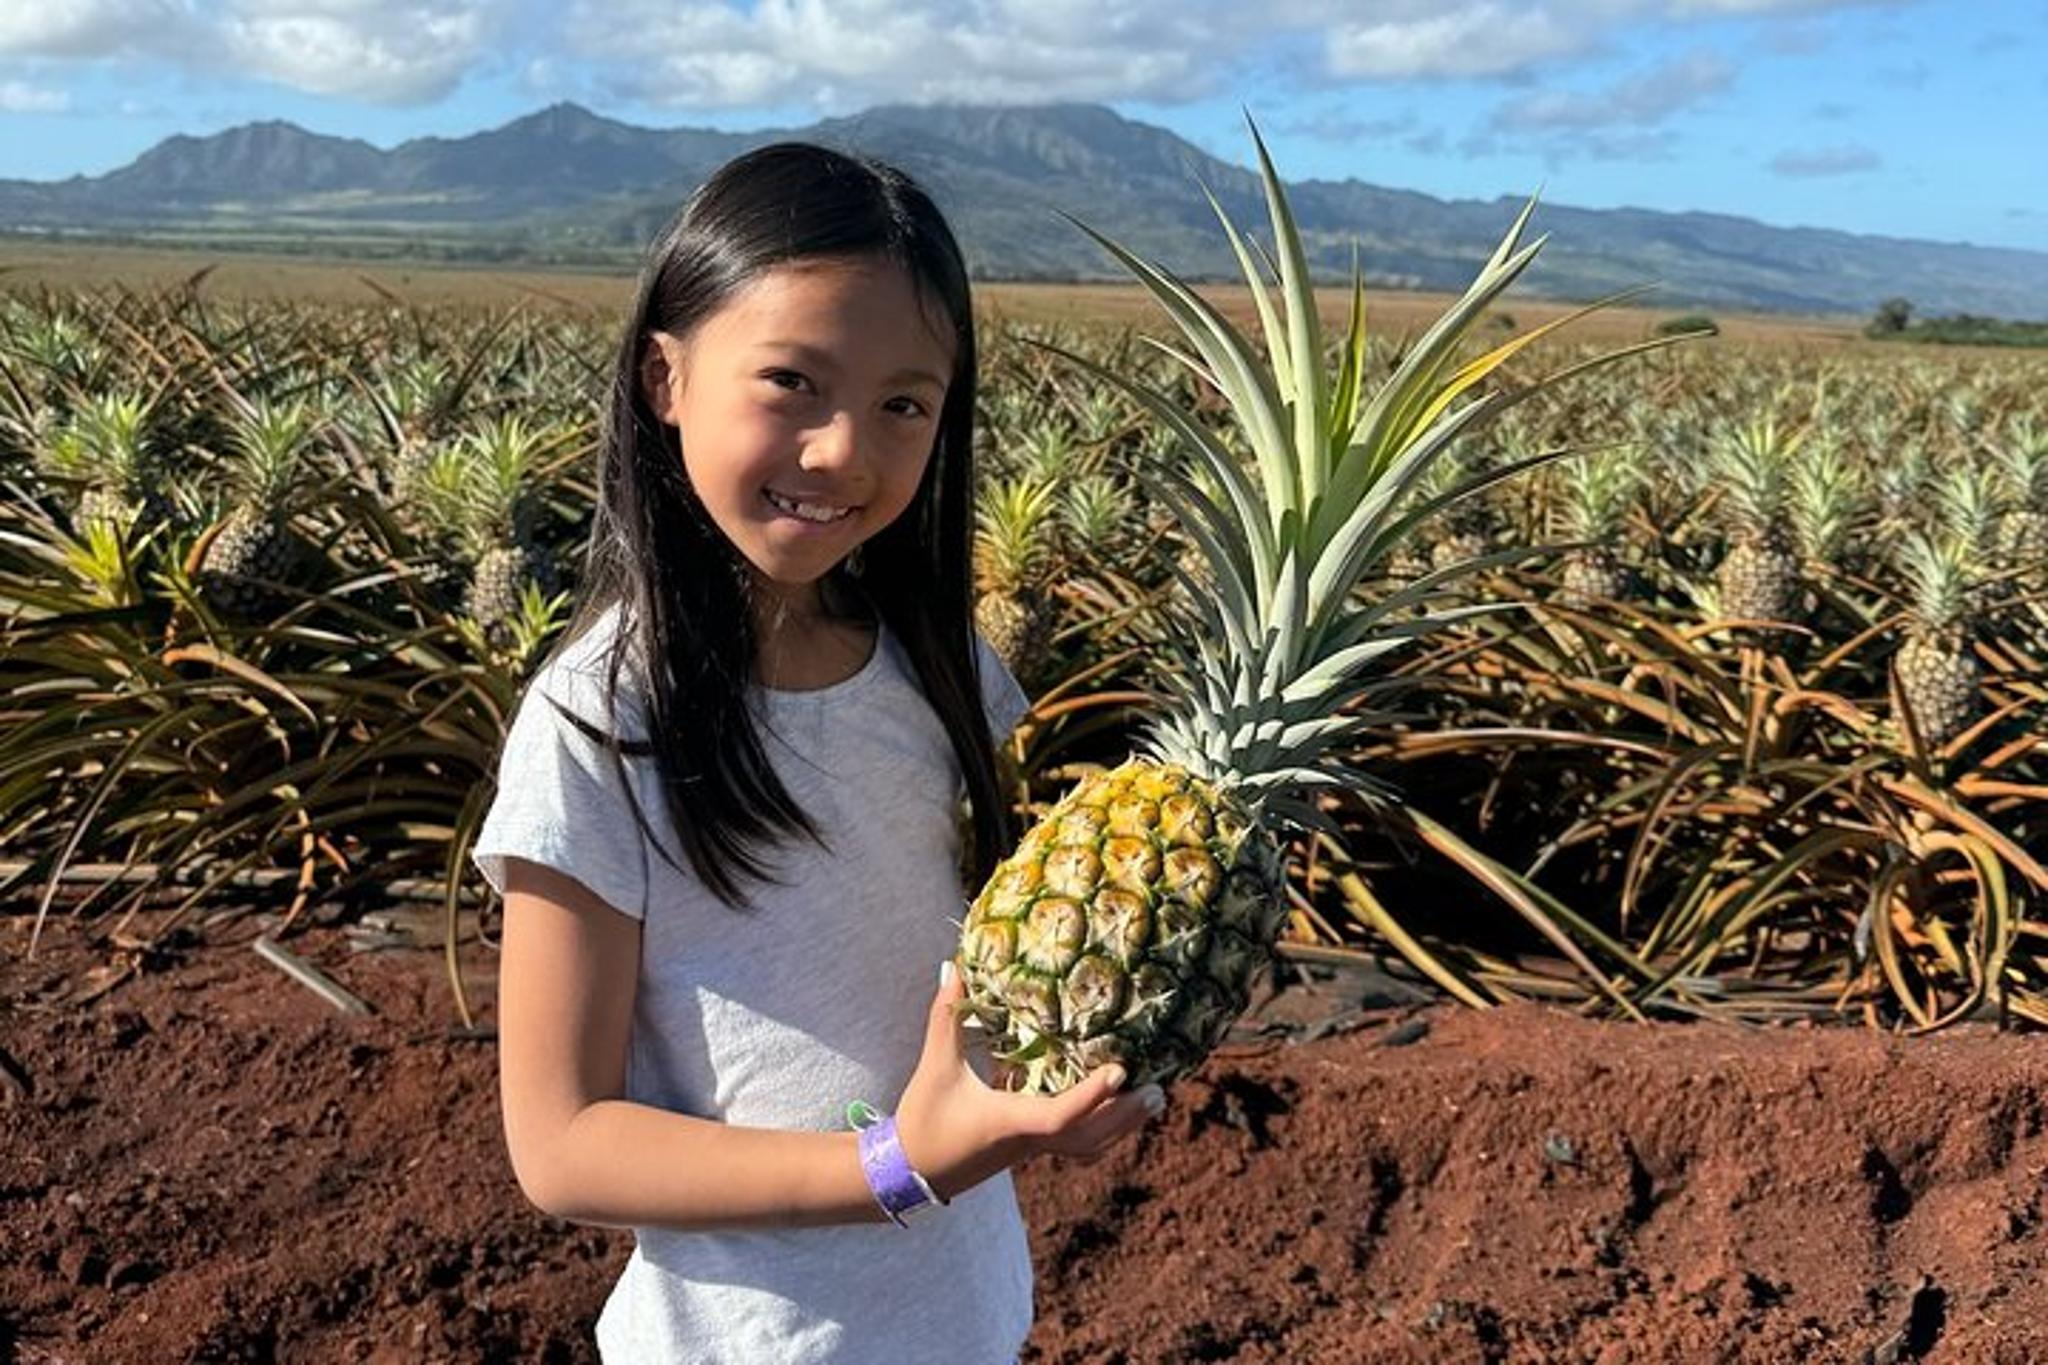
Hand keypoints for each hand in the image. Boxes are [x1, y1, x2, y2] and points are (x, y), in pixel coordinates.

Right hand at [893, 959, 1164, 1201]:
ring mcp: (1031, 1150)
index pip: (1060, 1117)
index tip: (1120, 1071)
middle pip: (1090, 1138)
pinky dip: (1101, 1128)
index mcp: (1010, 1122)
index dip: (1091, 1096)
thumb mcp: (934, 1066)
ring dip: (1121, 1125)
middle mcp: (1028, 1141)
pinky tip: (1114, 1107)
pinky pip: (1076, 1144)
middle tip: (1159, 1090)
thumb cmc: (924, 1121)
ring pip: (1088, 1146)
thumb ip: (946, 1017)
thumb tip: (953, 968)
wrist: (910, 1173)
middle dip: (1126, 1116)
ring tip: (1152, 1100)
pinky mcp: (1028, 1151)